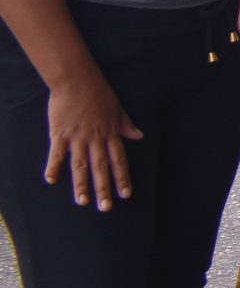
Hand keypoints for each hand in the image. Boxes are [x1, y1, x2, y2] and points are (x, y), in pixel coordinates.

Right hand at [44, 70, 141, 210]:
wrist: (78, 79)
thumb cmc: (99, 93)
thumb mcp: (118, 109)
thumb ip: (126, 125)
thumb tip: (140, 136)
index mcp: (111, 133)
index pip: (119, 160)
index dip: (122, 178)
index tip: (126, 194)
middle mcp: (96, 138)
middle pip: (101, 167)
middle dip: (104, 188)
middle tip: (106, 207)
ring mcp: (77, 137)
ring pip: (80, 165)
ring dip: (81, 184)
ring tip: (83, 201)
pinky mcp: (60, 133)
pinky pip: (57, 153)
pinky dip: (54, 166)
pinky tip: (51, 180)